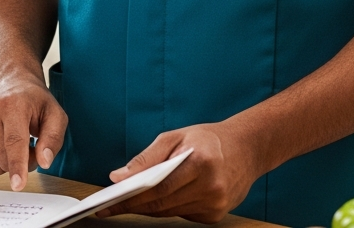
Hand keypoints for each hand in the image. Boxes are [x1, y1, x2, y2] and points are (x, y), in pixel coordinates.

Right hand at [0, 66, 66, 191]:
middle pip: (5, 159)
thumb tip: (44, 162)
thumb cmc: (33, 100)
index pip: (14, 141)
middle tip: (29, 144)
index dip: (18, 165)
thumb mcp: (55, 114)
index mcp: (13, 104)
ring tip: (14, 141)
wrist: (9, 81)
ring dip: (7, 162)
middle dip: (22, 162)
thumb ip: (53, 138)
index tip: (17, 184)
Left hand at [96, 122, 261, 222]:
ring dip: (145, 209)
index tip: (108, 202)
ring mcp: (215, 205)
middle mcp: (211, 187)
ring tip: (122, 204)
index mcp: (201, 162)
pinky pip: (181, 214)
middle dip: (132, 206)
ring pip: (169, 212)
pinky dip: (165, 208)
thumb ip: (147, 157)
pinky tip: (152, 202)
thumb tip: (119, 176)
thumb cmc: (207, 139)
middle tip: (107, 208)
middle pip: (162, 204)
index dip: (130, 197)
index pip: (158, 187)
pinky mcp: (215, 215)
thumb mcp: (175, 137)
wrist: (246, 149)